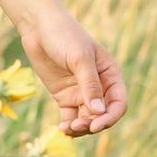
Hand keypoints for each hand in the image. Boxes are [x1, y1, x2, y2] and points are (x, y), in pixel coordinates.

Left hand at [19, 4, 127, 135]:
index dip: (110, 117)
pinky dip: (68, 126)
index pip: (118, 103)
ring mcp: (81, 93)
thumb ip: (90, 84)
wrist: (38, 27)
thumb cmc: (64, 35)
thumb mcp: (80, 58)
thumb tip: (99, 112)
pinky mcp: (65, 96)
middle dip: (93, 124)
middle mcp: (98, 87)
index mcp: (110, 75)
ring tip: (68, 129)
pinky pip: (70, 117)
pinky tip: (62, 129)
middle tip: (77, 126)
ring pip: (87, 119)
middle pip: (102, 115)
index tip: (97, 125)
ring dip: (81, 128)